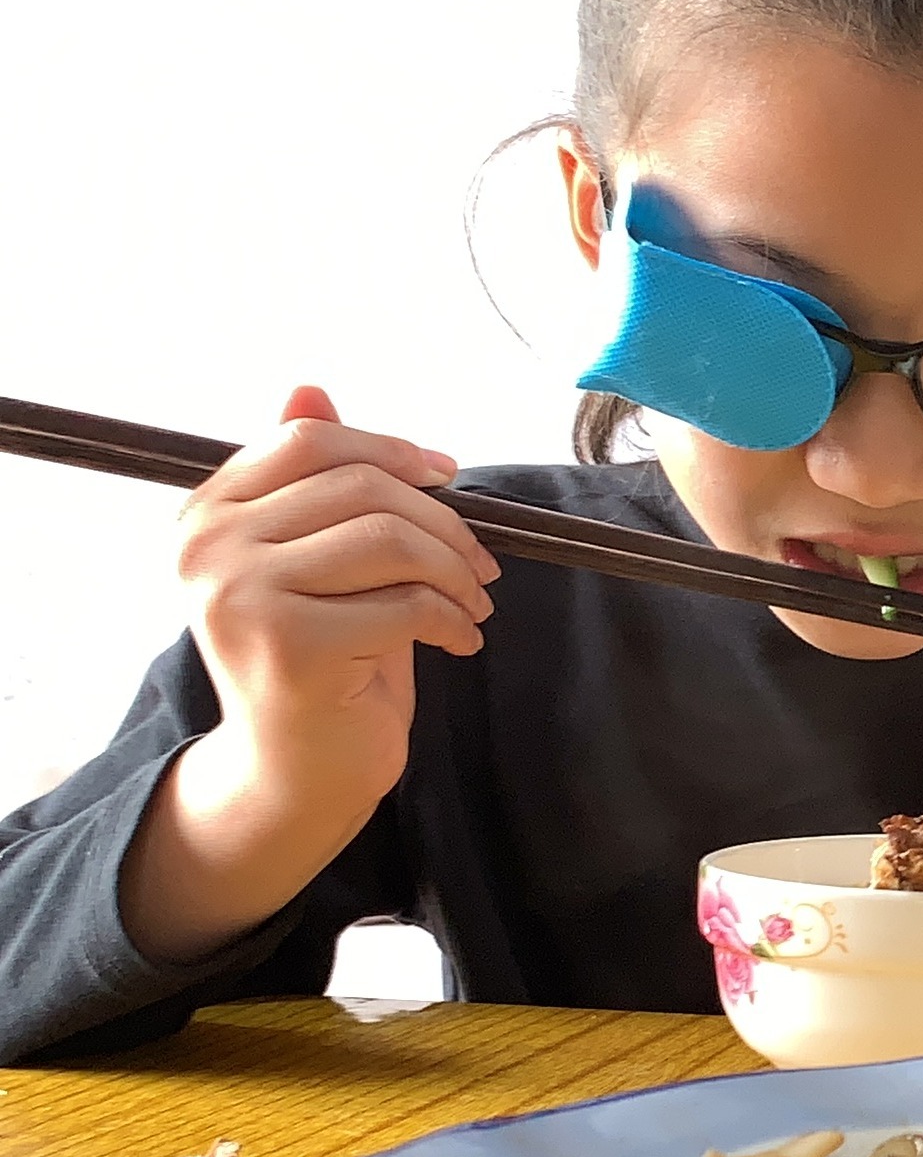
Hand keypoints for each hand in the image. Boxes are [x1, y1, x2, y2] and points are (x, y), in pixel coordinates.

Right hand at [123, 387, 498, 960]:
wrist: (295, 769)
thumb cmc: (319, 656)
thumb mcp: (313, 561)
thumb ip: (310, 482)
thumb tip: (309, 387)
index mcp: (207, 515)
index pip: (307, 441)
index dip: (390, 449)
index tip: (448, 476)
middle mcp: (207, 549)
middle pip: (361, 488)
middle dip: (443, 522)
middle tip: (482, 565)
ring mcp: (240, 597)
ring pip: (388, 540)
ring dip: (456, 572)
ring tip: (474, 603)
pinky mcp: (288, 647)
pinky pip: (404, 603)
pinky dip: (452, 620)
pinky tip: (459, 641)